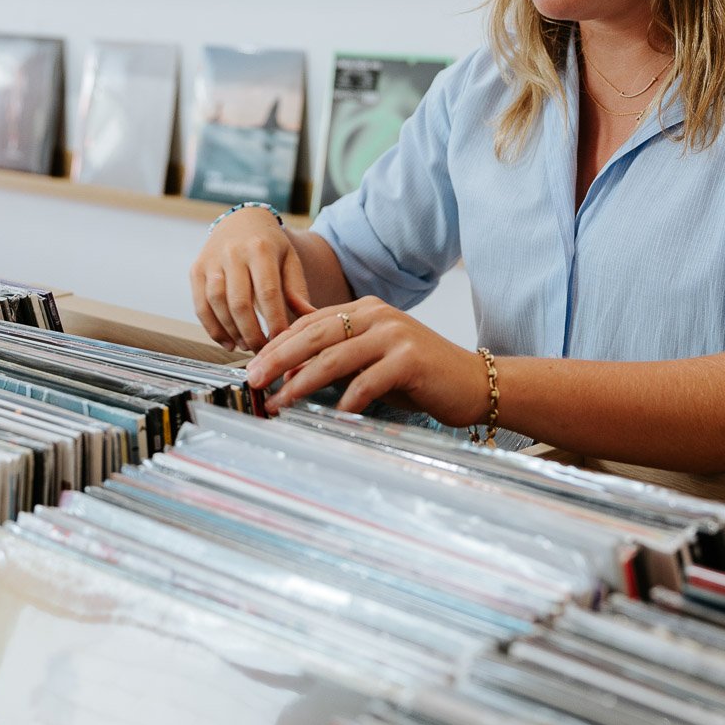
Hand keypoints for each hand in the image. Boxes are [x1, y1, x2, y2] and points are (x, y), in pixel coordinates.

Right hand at [190, 208, 313, 351]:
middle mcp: (232, 252)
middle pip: (239, 302)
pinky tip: (228, 341)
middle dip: (252, 333)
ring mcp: (211, 261)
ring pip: (216, 304)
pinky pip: (200, 305)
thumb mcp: (289, 260)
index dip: (275, 322)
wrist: (241, 220)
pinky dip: (212, 328)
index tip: (283, 342)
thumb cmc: (269, 245)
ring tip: (246, 346)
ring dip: (231, 332)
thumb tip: (311, 319)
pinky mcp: (196, 270)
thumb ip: (298, 290)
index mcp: (261, 249)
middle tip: (263, 351)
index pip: (268, 292)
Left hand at [246, 296, 488, 429]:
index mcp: (365, 310)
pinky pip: (369, 380)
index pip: (309, 323)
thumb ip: (337, 361)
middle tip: (253, 380)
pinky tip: (333, 414)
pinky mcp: (410, 359)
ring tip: (280, 401)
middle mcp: (378, 315)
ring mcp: (395, 335)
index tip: (252, 366)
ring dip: (302, 382)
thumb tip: (288, 376)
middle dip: (279, 358)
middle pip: (315, 334)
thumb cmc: (418, 376)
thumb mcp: (372, 361)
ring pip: (336, 356)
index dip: (277, 345)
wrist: (472, 382)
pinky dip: (348, 399)